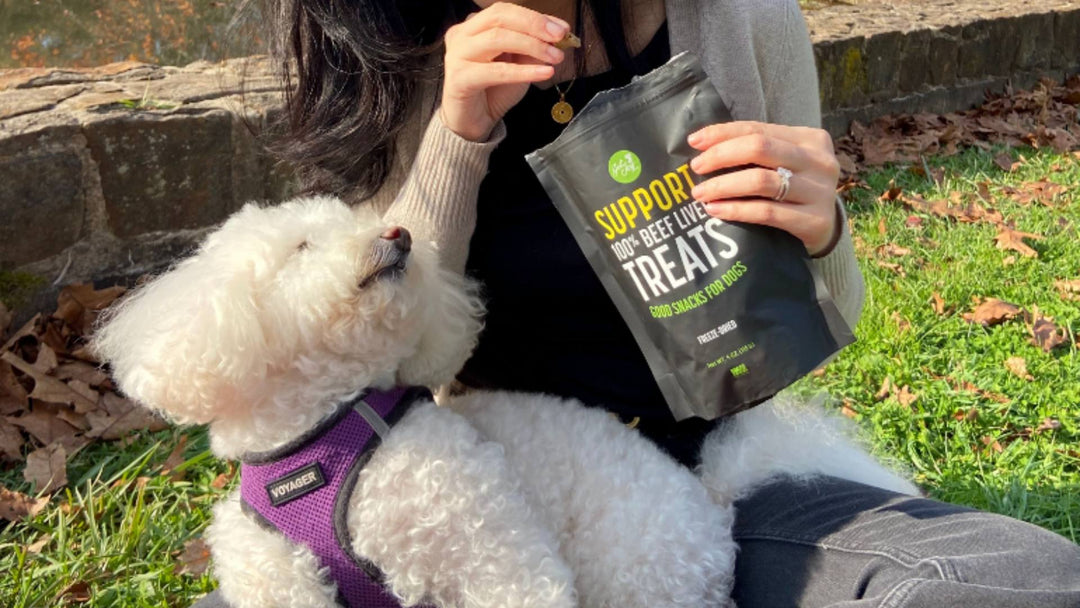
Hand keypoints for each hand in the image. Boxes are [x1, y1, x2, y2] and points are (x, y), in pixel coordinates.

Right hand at [441, 2, 569, 141]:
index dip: (535, 17)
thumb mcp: (518, 63)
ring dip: (532, 46)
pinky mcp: (460, 78)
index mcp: (473, 26)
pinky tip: (545, 72)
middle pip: (499, 17)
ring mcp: (457, 55)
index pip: (506, 11)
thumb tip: (560, 32)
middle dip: (533, 25)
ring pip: (497, 39)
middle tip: (559, 36)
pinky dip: (524, 71)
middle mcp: (461, 35)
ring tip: (555, 57)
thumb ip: (534, 46)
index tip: (562, 28)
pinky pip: (497, 71)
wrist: (473, 122)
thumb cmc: (493, 90)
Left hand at [686, 122, 841, 255]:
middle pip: (760, 148)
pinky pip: (766, 212)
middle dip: (721, 155)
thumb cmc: (795, 190)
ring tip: (701, 193)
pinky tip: (715, 210)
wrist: (826, 229)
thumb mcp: (784, 163)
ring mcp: (820, 192)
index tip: (694, 141)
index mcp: (811, 139)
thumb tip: (704, 145)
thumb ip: (758, 151)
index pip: (758, 129)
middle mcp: (819, 161)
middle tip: (696, 167)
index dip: (723, 133)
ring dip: (724, 186)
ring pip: (761, 181)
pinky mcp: (815, 221)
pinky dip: (736, 210)